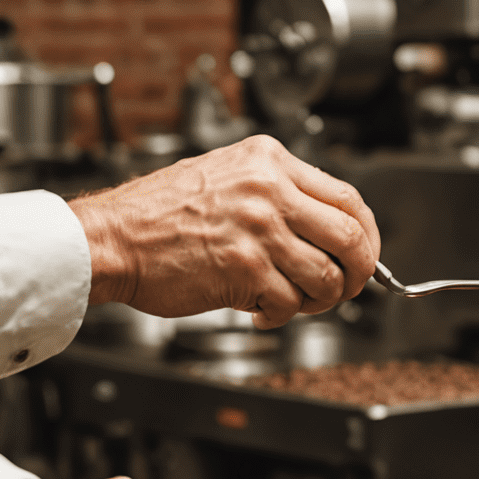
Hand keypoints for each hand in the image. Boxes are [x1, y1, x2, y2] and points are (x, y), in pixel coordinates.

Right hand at [70, 135, 379, 327]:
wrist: (112, 238)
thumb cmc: (157, 215)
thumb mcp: (226, 177)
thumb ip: (275, 195)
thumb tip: (324, 231)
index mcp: (268, 162)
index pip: (348, 198)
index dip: (366, 236)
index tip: (363, 257)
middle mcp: (268, 191)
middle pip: (351, 237)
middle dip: (357, 274)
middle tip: (342, 289)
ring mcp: (258, 230)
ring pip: (326, 276)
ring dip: (316, 301)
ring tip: (290, 302)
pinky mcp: (244, 270)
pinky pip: (288, 303)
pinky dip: (279, 316)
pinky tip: (257, 312)